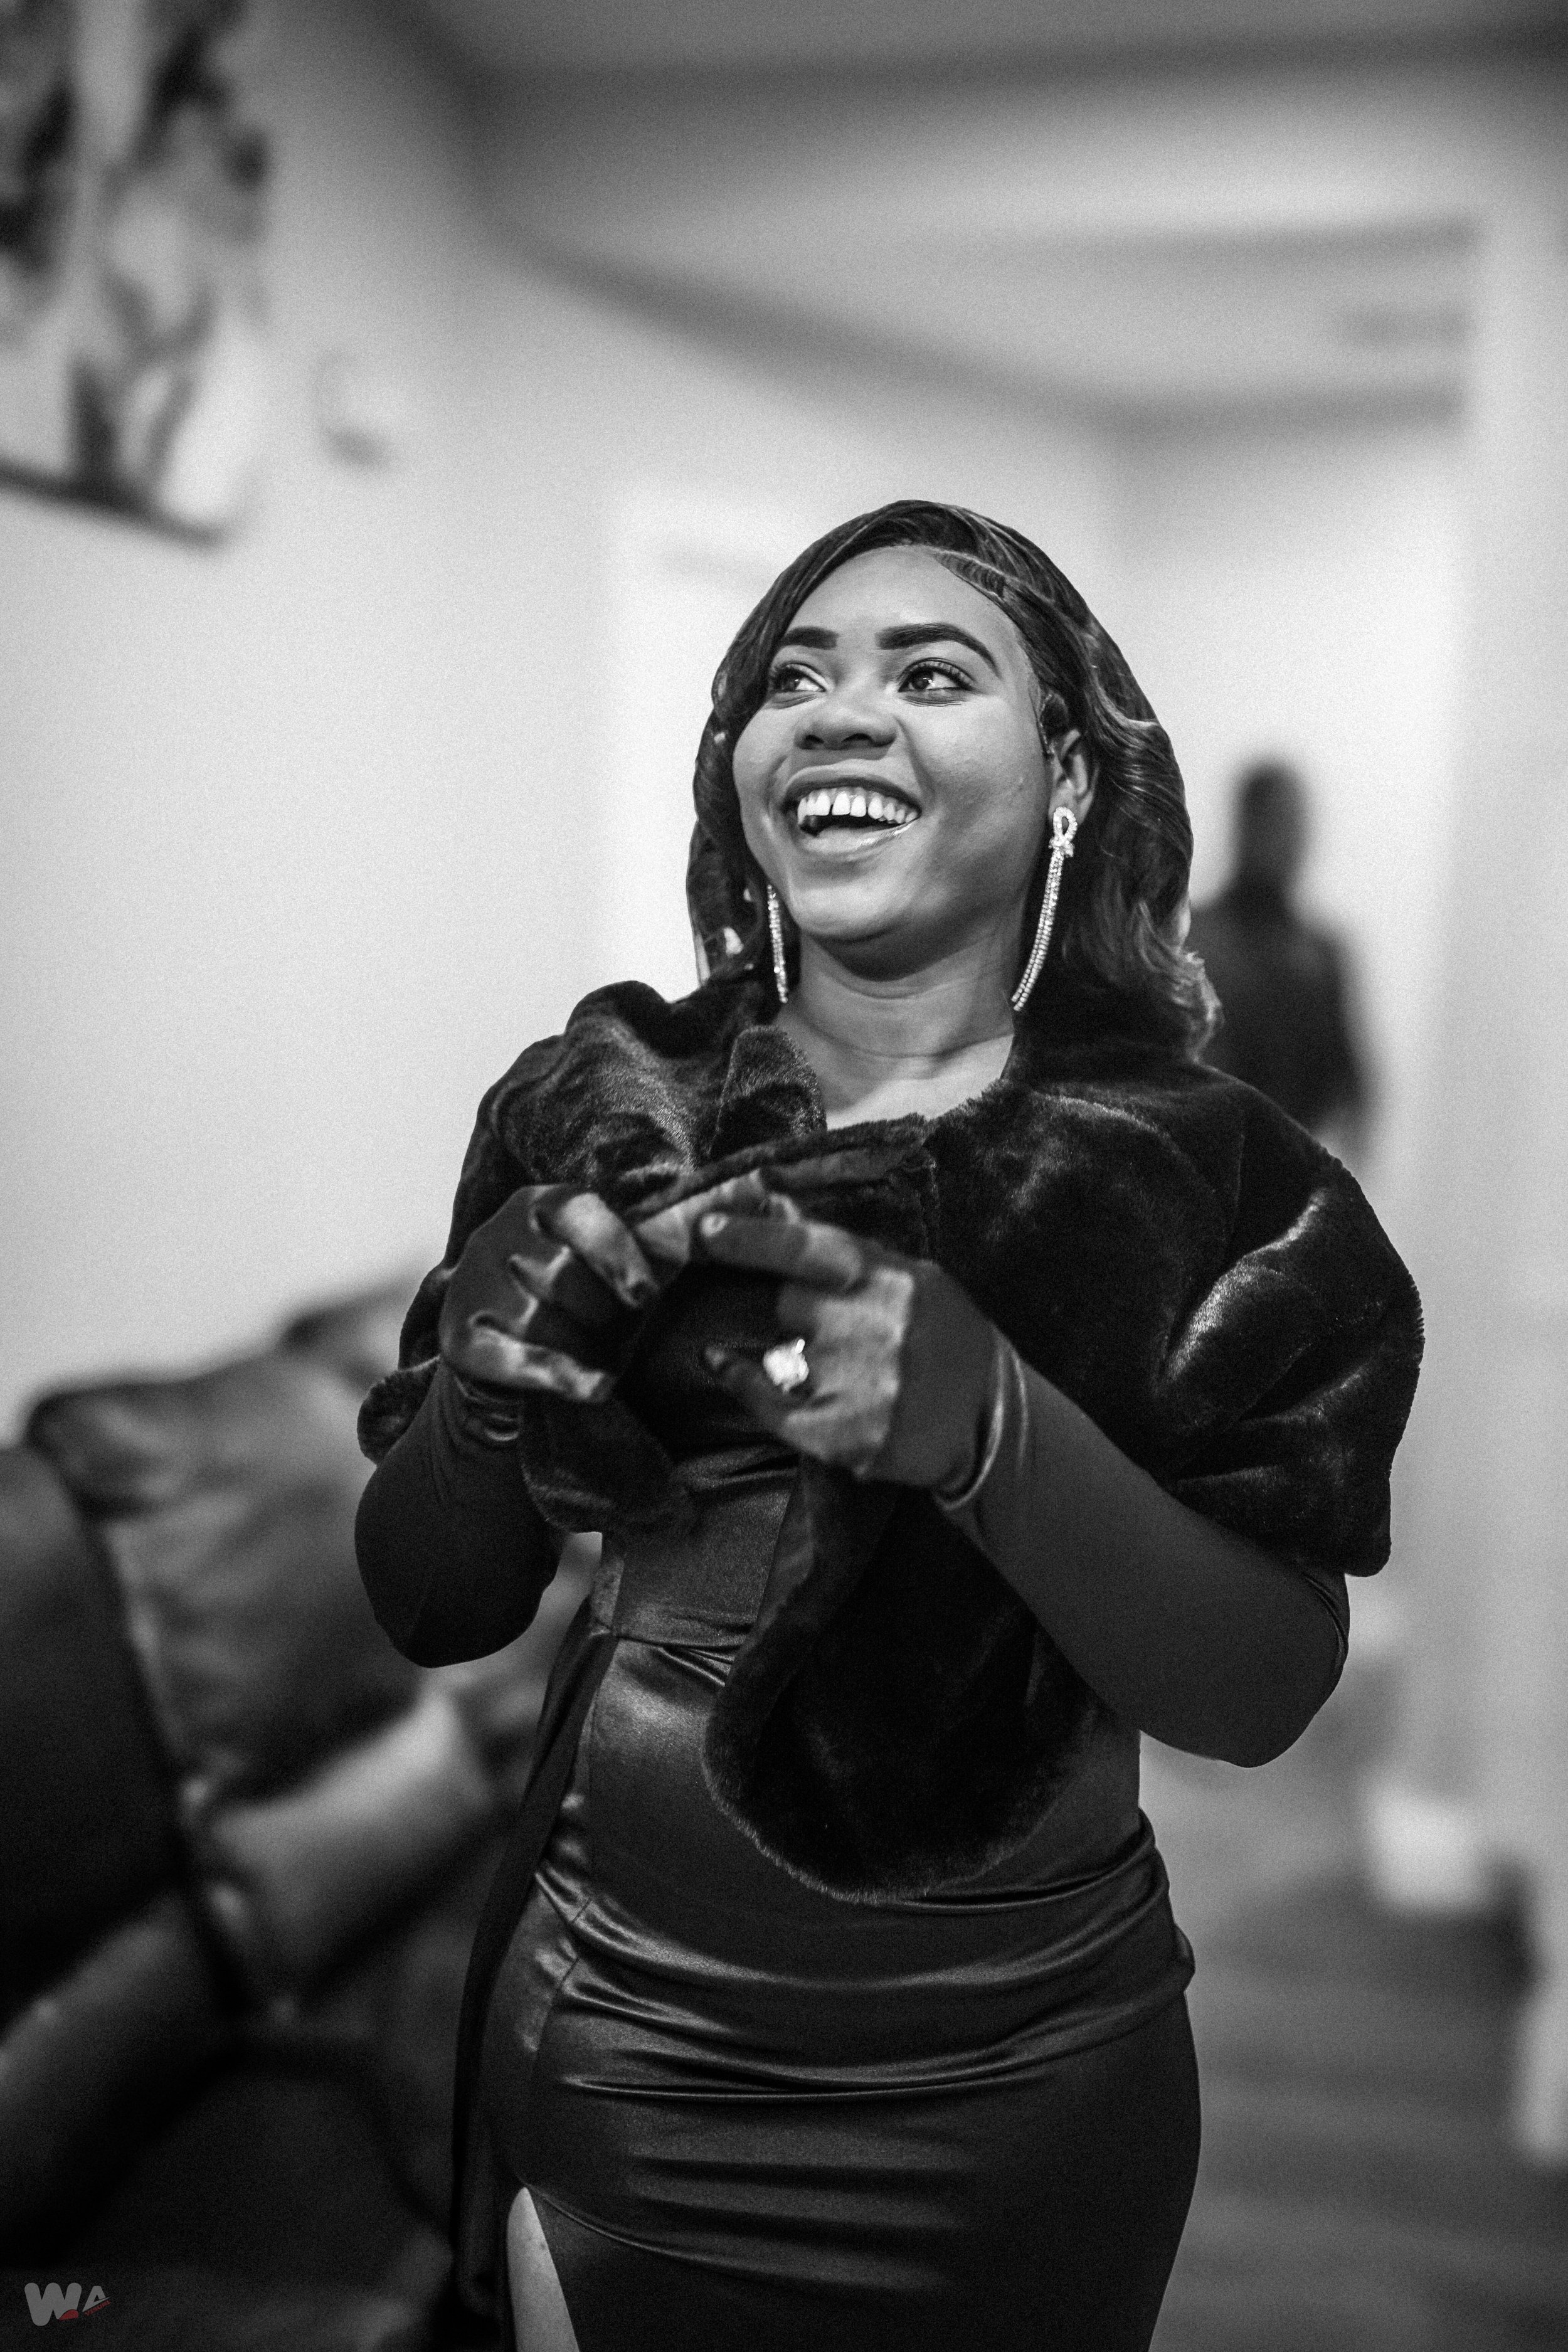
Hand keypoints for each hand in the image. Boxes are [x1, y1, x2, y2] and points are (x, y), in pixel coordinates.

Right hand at [439, 1186, 660, 1403]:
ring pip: (538, 1318)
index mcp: (542, 1203)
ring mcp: (470, 1282)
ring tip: (599, 1357)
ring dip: (582, 1347)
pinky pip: (515, 1358)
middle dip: (601, 1313)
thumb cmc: (585, 1305)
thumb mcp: (618, 1265)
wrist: (512, 1359)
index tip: (644, 1295)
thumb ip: (665, 1241)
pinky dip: (560, 1377)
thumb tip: (746, 1203)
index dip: (616, 1256)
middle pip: (560, 1273)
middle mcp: (496, 1232)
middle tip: (615, 1331)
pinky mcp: (455, 1335)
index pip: (581, 1215)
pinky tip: (596, 1389)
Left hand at [693, 1201, 1002, 1488]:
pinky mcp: (848, 1437)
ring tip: (844, 1365)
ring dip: (795, 1355)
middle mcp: (876, 1330)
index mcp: (893, 1280)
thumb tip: (773, 1203)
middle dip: (799, 1312)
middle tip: (833, 1328)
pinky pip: (770, 1405)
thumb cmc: (946, 1336)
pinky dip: (745, 1383)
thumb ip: (848, 1252)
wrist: (991, 1420)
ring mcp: (861, 1388)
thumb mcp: (913, 1278)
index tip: (704, 1231)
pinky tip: (729, 1367)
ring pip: (782, 1356)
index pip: (807, 1247)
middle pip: (788, 1305)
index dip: (750, 1238)